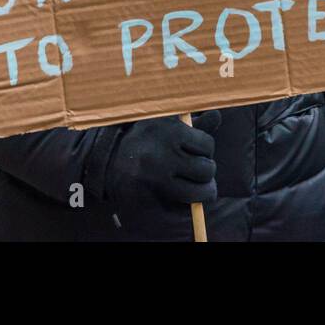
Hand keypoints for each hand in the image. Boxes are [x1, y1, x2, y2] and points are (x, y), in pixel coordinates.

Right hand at [105, 111, 219, 205]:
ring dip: (203, 191)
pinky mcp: (150, 199)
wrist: (106, 159)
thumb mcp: (165, 123)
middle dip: (207, 171)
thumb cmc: (143, 138)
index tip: (198, 150)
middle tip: (199, 170)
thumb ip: (193, 123)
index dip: (206, 149)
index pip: (207, 145)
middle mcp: (162, 156)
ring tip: (199, 187)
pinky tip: (183, 198)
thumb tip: (217, 115)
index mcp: (168, 132)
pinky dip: (188, 205)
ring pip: (198, 193)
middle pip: (206, 170)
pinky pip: (182, 209)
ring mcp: (155, 180)